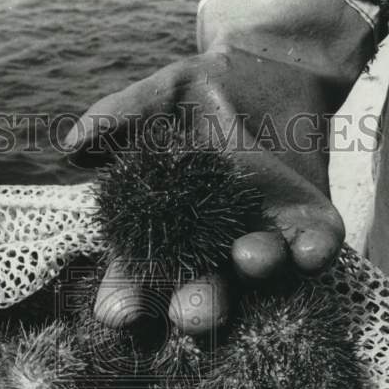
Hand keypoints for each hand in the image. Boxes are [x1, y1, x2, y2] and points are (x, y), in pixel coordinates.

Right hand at [64, 48, 346, 333]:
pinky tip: (311, 250)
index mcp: (166, 235)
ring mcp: (263, 242)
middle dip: (198, 307)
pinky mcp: (310, 227)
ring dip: (256, 274)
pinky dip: (314, 252)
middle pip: (202, 292)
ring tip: (248, 257)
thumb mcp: (156, 100)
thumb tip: (73, 145)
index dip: (127, 299)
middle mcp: (213, 251)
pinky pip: (314, 248)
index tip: (117, 314)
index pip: (139, 279)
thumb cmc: (196, 98)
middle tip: (192, 315)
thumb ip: (118, 119)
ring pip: (259, 276)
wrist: (267, 73)